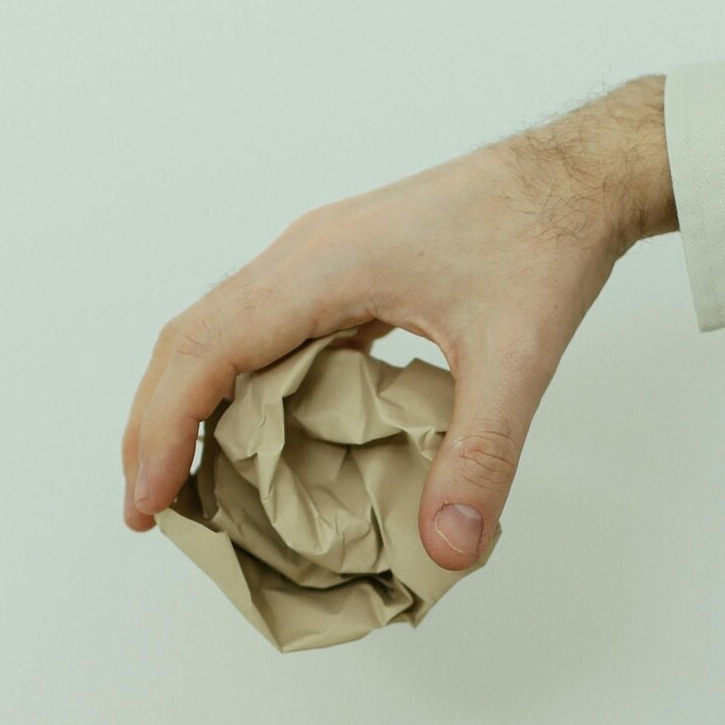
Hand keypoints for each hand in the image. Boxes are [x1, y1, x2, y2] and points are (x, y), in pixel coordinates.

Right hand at [122, 77, 676, 569]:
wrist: (577, 175)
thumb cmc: (543, 241)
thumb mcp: (517, 360)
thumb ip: (480, 458)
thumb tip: (446, 549)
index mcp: (322, 268)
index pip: (208, 351)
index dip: (165, 429)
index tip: (147, 501)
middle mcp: (301, 258)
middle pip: (190, 341)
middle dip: (156, 425)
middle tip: (147, 509)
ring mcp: (316, 259)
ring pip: (218, 330)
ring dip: (189, 403)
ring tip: (185, 482)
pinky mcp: (340, 270)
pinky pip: (261, 328)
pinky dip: (238, 385)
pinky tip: (257, 437)